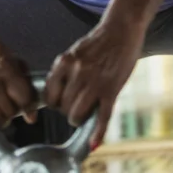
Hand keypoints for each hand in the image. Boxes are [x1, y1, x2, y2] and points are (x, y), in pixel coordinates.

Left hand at [45, 20, 143, 147]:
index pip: (49, 96)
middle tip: (78, 107)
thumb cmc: (99, 42)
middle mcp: (76, 73)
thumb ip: (65, 72)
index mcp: (64, 63)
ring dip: (79, 119)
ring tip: (86, 114)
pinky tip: (94, 143)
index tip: (62, 103)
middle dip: (69, 111)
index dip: (55, 104)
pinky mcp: (111, 89)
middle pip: (63, 108)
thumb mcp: (75, 52)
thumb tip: (56, 95)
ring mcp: (94, 83)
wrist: (123, 29)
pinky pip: (102, 116)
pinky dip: (98, 132)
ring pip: (77, 114)